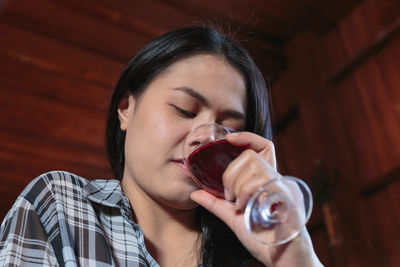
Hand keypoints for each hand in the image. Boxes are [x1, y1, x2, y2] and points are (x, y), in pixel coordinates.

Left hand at [190, 132, 322, 265]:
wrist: (284, 262)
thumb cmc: (262, 239)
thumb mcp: (233, 217)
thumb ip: (216, 203)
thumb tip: (195, 193)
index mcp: (268, 180)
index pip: (263, 147)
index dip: (247, 138)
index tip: (230, 139)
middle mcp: (279, 180)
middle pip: (251, 156)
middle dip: (232, 175)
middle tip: (231, 197)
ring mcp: (286, 188)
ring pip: (256, 168)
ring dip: (240, 187)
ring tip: (241, 205)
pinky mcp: (290, 200)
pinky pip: (265, 185)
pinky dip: (248, 196)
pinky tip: (247, 209)